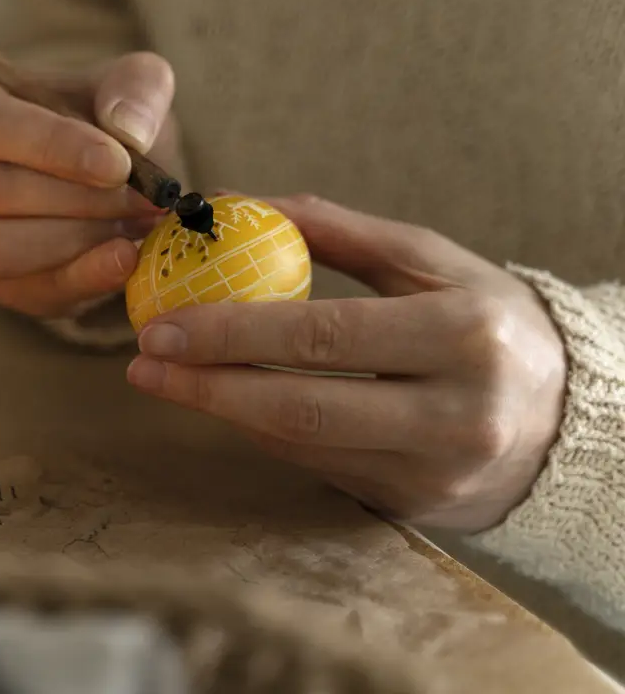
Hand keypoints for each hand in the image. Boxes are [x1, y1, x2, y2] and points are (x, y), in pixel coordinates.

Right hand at [0, 53, 179, 317]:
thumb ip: (136, 88)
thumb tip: (128, 130)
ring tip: (134, 222)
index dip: (54, 147)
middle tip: (144, 197)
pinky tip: (126, 257)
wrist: (101, 171)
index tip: (118, 164)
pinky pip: (27, 292)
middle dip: (78, 198)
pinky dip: (83, 277)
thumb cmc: (98, 116)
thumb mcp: (127, 81)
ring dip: (75, 241)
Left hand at [126, 195, 567, 532]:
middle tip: (142, 363)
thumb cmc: (486, 319)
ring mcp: (434, 471)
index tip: (160, 325)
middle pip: (302, 409)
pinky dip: (261, 434)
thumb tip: (241, 201)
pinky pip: (317, 468)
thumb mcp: (430, 262)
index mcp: (461, 335)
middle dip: (207, 388)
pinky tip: (224, 402)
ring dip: (222, 413)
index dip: (230, 332)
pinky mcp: (412, 506)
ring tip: (166, 380)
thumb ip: (338, 231)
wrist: (566, 416)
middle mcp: (454, 414)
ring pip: (301, 447)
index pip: (321, 335)